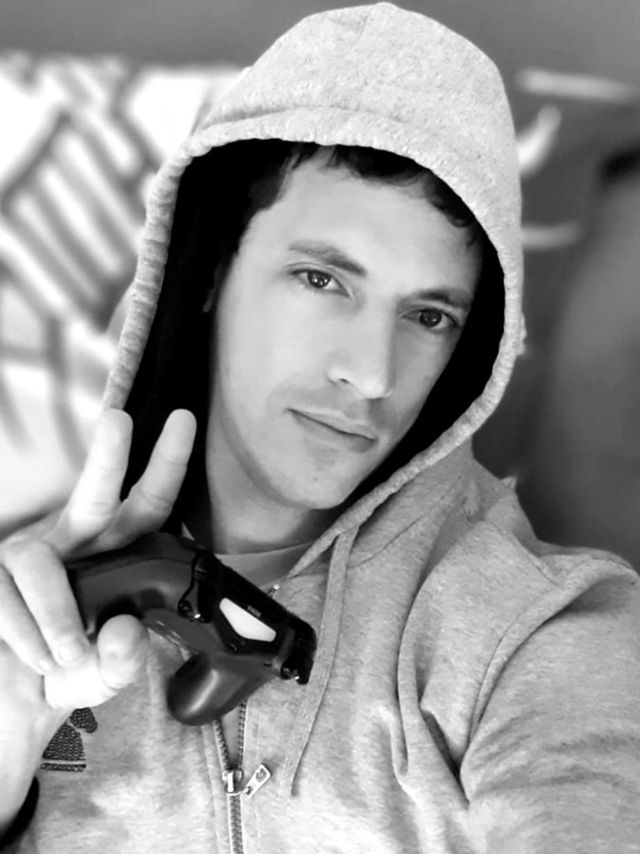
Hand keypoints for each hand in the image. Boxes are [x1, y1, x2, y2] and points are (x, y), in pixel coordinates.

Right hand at [0, 407, 196, 723]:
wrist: (18, 697)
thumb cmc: (72, 669)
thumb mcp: (106, 674)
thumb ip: (122, 661)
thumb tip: (124, 628)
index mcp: (118, 550)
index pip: (148, 505)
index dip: (166, 465)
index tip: (183, 419)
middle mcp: (76, 540)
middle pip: (94, 493)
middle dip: (108, 456)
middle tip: (118, 420)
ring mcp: (29, 553)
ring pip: (39, 561)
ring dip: (57, 613)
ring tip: (67, 655)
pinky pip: (5, 596)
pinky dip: (27, 634)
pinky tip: (38, 657)